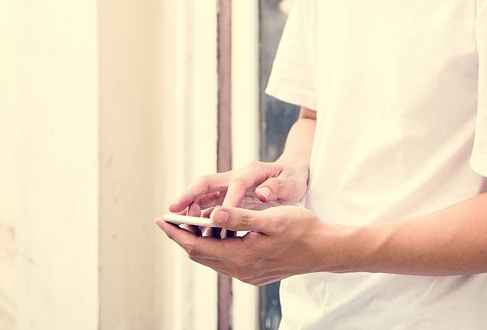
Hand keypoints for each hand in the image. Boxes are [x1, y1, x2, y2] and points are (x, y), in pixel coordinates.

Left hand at [155, 205, 339, 284]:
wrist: (325, 249)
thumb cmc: (302, 229)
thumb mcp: (271, 218)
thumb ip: (240, 218)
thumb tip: (212, 214)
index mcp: (240, 256)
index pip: (197, 246)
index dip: (176, 232)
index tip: (161, 219)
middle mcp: (240, 270)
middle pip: (201, 254)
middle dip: (184, 236)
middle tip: (171, 218)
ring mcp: (248, 273)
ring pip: (214, 257)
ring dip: (201, 240)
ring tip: (194, 220)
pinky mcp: (255, 272)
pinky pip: (227, 259)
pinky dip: (217, 244)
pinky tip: (222, 231)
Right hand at [167, 160, 308, 218]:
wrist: (292, 177)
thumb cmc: (291, 179)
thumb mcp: (289, 182)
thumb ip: (276, 187)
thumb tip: (262, 193)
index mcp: (251, 172)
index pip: (234, 184)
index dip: (225, 198)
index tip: (216, 215)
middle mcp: (235, 178)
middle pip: (206, 185)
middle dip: (188, 197)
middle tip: (171, 213)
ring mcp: (230, 189)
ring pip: (204, 198)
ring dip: (191, 211)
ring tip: (178, 228)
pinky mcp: (229, 200)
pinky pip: (210, 210)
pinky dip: (202, 222)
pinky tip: (198, 237)